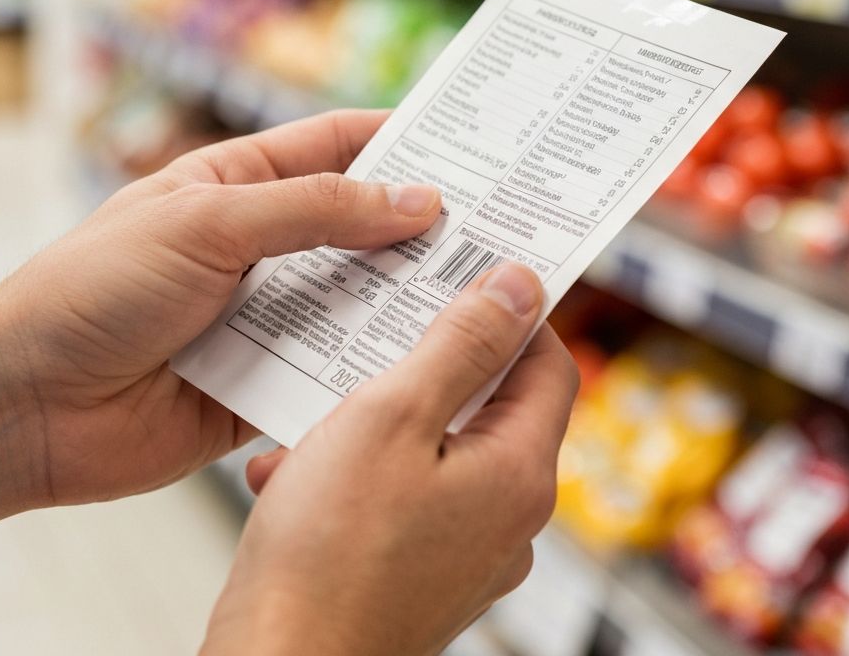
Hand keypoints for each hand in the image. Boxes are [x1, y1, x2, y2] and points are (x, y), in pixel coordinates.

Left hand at [0, 110, 442, 557]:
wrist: (26, 404)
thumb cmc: (95, 289)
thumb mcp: (207, 222)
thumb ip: (313, 210)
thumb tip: (415, 200)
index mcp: (237, 183)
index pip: (335, 146)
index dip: (400, 140)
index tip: (472, 143)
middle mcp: (258, 245)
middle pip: (358, 226)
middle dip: (421, 226)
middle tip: (501, 226)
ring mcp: (262, 313)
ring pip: (353, 299)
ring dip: (405, 298)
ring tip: (483, 293)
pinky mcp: (262, 379)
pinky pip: (331, 369)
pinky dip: (371, 367)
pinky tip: (425, 365)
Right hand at [202, 263, 577, 655]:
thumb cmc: (327, 554)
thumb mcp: (392, 418)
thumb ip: (461, 347)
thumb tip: (518, 288)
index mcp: (516, 475)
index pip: (549, 366)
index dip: (516, 313)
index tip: (474, 277)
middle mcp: (507, 520)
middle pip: (492, 406)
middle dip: (434, 360)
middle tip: (388, 324)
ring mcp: (466, 553)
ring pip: (438, 447)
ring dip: (385, 416)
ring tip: (325, 405)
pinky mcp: (422, 573)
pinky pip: (406, 494)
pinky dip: (361, 469)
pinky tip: (299, 468)